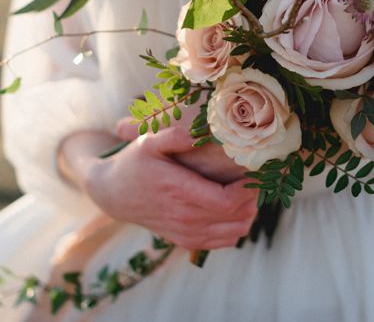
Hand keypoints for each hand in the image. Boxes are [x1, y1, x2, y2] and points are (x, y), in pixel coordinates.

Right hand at [61, 126, 257, 250]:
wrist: (113, 194)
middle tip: (259, 175)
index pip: (227, 200)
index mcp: (179, 191)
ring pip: (235, 232)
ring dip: (250, 212)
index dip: (249, 188)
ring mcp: (186, 232)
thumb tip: (198, 132)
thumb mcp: (147, 142)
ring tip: (250, 190)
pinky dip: (238, 227)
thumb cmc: (134, 163)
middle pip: (237, 216)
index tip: (257, 169)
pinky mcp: (187, 240)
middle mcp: (185, 217)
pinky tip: (238, 207)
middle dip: (254, 197)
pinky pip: (224, 241)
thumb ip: (173, 135)